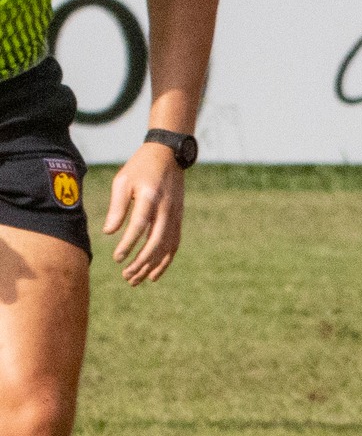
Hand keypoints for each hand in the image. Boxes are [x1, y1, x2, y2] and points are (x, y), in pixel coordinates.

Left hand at [103, 141, 184, 284]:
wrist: (168, 155)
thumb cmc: (140, 167)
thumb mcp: (123, 181)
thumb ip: (117, 207)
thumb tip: (109, 232)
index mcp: (150, 197)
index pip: (140, 226)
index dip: (128, 244)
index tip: (117, 259)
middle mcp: (166, 209)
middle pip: (156, 242)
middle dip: (142, 262)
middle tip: (126, 276)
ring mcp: (175, 215)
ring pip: (166, 247)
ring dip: (152, 266)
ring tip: (136, 280)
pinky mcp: (178, 219)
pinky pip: (174, 244)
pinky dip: (165, 261)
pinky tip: (154, 274)